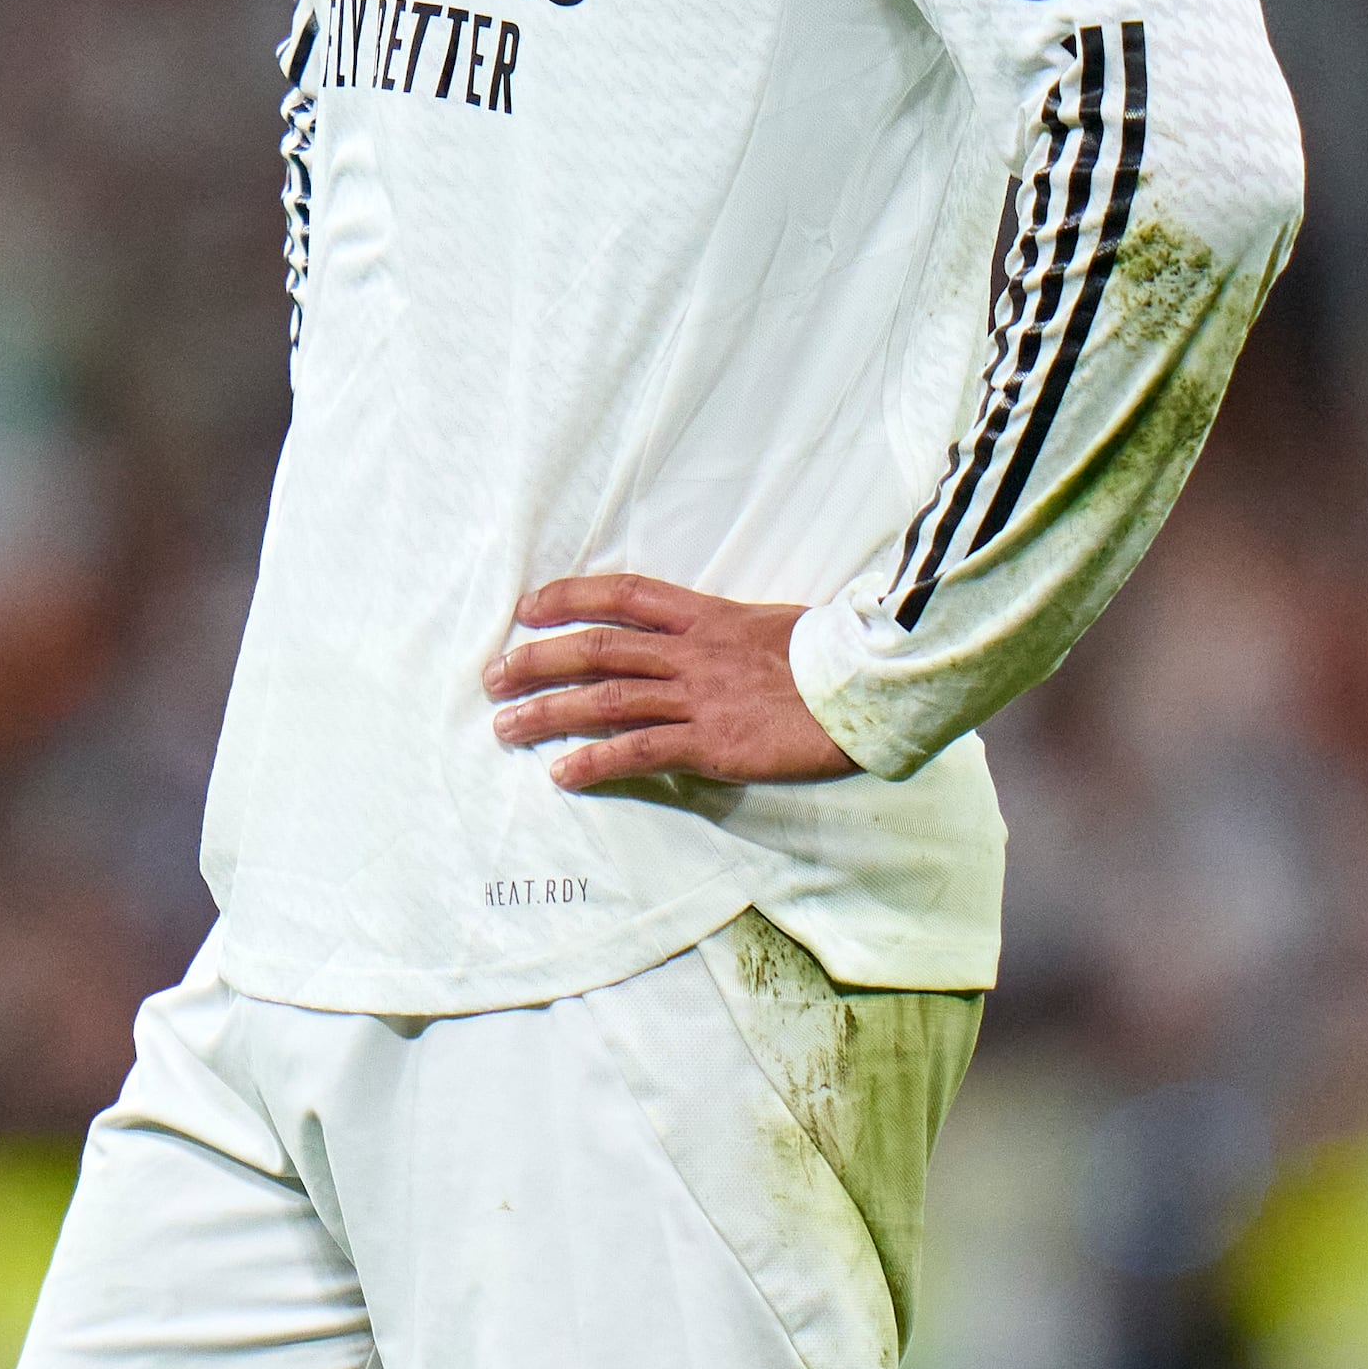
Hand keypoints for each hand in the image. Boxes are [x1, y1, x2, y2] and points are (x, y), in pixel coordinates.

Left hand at [484, 574, 857, 791]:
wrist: (875, 690)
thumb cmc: (834, 660)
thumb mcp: (774, 627)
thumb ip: (727, 633)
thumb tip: (698, 639)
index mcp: (707, 617)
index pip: (623, 595)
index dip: (569, 596)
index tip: (527, 608)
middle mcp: (692, 652)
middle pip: (596, 649)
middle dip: (537, 660)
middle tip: (493, 676)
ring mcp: (700, 697)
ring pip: (604, 699)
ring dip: (547, 712)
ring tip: (504, 726)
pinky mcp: (714, 743)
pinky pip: (640, 751)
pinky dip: (595, 762)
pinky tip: (563, 773)